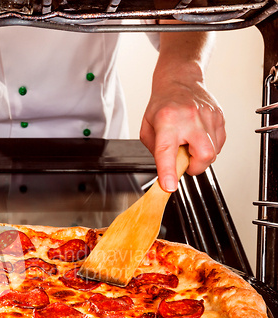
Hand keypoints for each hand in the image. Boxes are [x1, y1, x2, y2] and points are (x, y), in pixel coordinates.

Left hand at [140, 77, 225, 191]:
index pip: (167, 151)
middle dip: (195, 167)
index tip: (170, 186)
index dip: (169, 172)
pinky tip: (198, 138)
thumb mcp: (147, 129)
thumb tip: (167, 171)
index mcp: (167, 121)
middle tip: (185, 161)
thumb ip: (156, 152)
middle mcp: (190, 118)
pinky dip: (209, 148)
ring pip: (213, 152)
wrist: (180, 80)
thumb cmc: (162, 105)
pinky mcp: (219, 117)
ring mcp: (208, 116)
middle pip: (203, 155)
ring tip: (189, 143)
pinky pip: (219, 143)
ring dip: (200, 157)